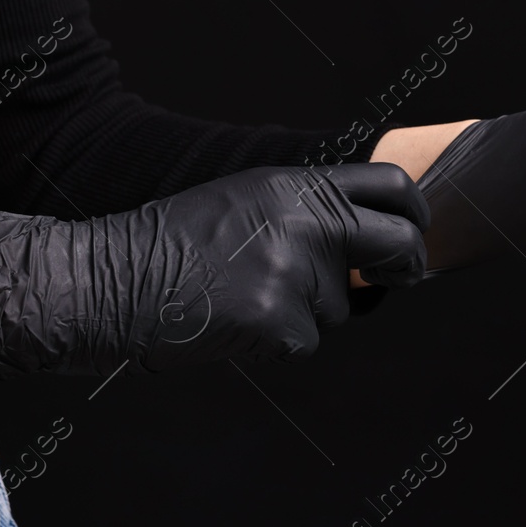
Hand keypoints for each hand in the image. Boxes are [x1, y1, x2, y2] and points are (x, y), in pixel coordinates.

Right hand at [0, 163, 428, 395]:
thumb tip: (371, 240)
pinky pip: (306, 341)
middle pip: (400, 245)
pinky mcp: (282, 323)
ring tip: (244, 295)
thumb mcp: (245, 200)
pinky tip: (231, 323)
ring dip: (309, 311)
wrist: (108, 280)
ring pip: (341, 306)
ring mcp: (297, 274)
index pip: (391, 187)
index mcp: (296, 185)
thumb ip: (307, 210)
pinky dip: (276, 341)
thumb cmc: (170, 243)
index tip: (417, 230)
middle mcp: (306, 223)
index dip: (416, 212)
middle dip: (407, 266)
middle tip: (399, 277)